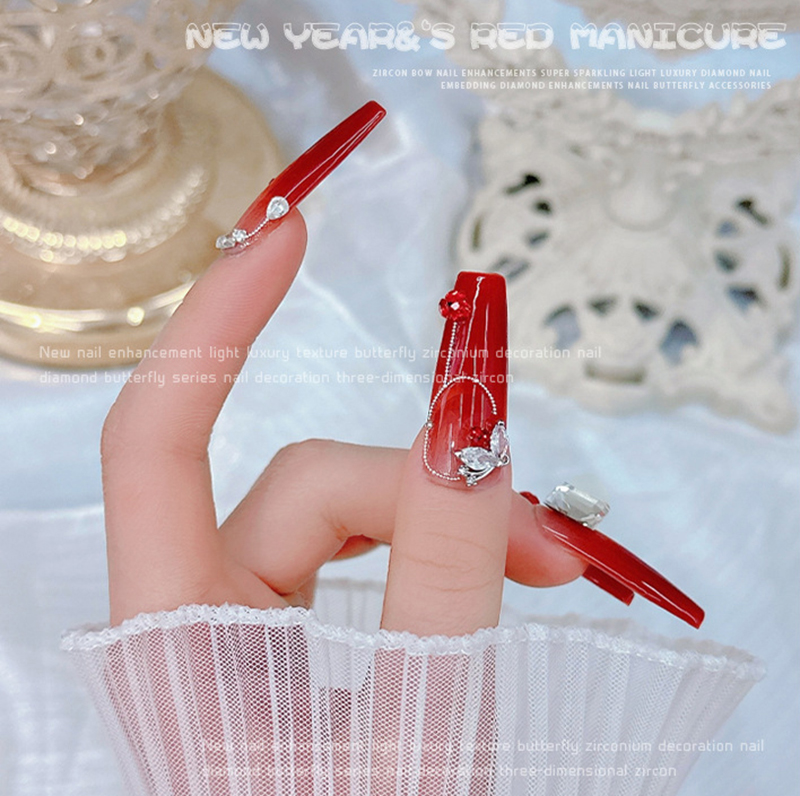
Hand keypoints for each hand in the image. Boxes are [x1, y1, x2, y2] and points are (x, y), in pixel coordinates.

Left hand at [99, 105, 585, 632]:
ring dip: (440, 518)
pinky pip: (354, 545)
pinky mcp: (293, 631)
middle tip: (543, 544)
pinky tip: (492, 564)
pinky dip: (427, 545)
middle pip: (302, 485)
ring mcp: (247, 622)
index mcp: (179, 638)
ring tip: (541, 561)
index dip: (214, 324)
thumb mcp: (421, 716)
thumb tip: (470, 419)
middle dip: (425, 494)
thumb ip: (445, 572)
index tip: (287, 233)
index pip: (157, 441)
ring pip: (337, 511)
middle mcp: (198, 615)